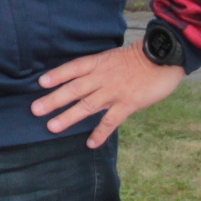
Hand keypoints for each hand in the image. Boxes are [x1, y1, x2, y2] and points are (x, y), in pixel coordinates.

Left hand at [32, 43, 185, 147]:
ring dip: (69, 116)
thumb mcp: (114, 57)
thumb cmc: (139, 58)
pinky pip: (111, 120)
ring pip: (88, 105)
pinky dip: (100, 132)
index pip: (74, 68)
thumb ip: (98, 69)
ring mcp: (115, 91)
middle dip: (54, 99)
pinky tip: (90, 143)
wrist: (165, 57)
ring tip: (52, 127)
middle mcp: (103, 77)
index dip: (58, 74)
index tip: (41, 82)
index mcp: (99, 63)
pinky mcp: (129, 104)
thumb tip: (80, 80)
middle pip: (75, 88)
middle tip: (35, 110)